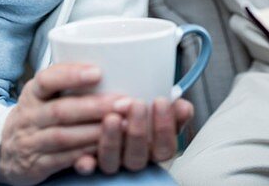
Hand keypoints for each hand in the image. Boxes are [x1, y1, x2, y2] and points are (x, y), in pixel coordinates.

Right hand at [0, 64, 122, 185]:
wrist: (4, 150)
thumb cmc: (36, 115)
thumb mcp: (42, 94)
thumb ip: (66, 81)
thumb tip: (108, 65)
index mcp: (32, 93)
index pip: (46, 80)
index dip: (71, 75)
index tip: (97, 72)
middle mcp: (30, 116)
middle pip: (61, 110)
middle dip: (94, 107)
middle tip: (123, 102)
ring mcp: (32, 141)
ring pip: (64, 136)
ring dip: (95, 131)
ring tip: (122, 125)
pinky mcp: (37, 165)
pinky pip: (63, 160)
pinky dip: (85, 154)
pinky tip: (105, 147)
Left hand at [72, 97, 194, 175]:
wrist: (107, 113)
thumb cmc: (136, 111)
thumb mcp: (156, 109)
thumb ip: (172, 109)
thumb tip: (183, 106)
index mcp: (153, 148)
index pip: (165, 147)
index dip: (165, 126)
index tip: (161, 101)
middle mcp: (133, 158)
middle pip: (138, 156)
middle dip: (138, 130)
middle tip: (136, 105)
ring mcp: (111, 162)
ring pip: (112, 162)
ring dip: (112, 141)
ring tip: (112, 118)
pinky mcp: (89, 162)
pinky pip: (87, 167)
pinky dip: (86, 164)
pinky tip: (85, 157)